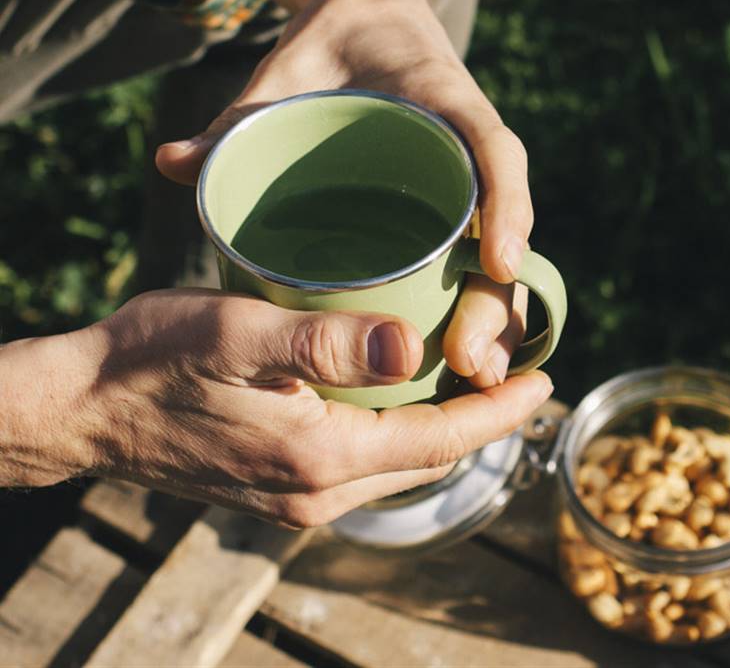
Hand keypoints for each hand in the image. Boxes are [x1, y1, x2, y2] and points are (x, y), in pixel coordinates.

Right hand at [0, 290, 551, 524]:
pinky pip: (364, 462)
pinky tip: (403, 397)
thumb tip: (410, 346)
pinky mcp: (277, 482)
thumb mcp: (236, 335)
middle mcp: (316, 492)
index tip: (545, 381)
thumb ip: (324, 344)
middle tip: (520, 375)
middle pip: (429, 458)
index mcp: (320, 456)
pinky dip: (400, 431)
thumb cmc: (152, 359)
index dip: (499, 412)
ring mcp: (295, 495)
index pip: (440, 440)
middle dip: (483, 421)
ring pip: (398, 463)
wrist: (83, 409)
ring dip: (443, 427)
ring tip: (476, 383)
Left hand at [157, 0, 532, 387]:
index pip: (493, 148)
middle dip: (497, 294)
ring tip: (475, 378)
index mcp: (445, 100)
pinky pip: (474, 254)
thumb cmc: (331, 46)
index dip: (507, 205)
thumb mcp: (285, 75)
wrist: (367, 20)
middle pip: (504, 225)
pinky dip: (476, 303)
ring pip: (499, 251)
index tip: (497, 264)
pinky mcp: (449, 204)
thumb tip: (169, 162)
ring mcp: (465, 179)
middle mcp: (468, 146)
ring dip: (498, 316)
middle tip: (470, 360)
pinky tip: (461, 359)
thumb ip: (238, 116)